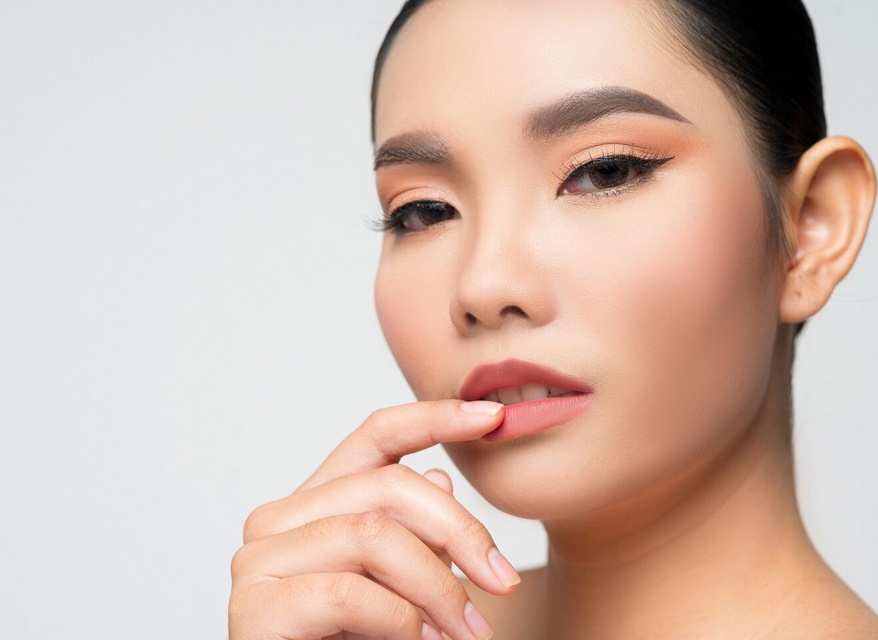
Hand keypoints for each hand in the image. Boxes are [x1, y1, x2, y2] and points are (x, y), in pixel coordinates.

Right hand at [228, 400, 519, 639]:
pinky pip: (351, 593)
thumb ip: (413, 535)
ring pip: (373, 534)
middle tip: (502, 581)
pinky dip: (401, 622)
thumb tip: (439, 476)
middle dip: (458, 530)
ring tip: (465, 631)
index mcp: (315, 505)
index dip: (434, 418)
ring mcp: (259, 560)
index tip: (493, 416)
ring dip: (437, 587)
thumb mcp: (403, 585)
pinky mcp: (256, 607)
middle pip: (387, 485)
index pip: (374, 438)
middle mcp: (278, 520)